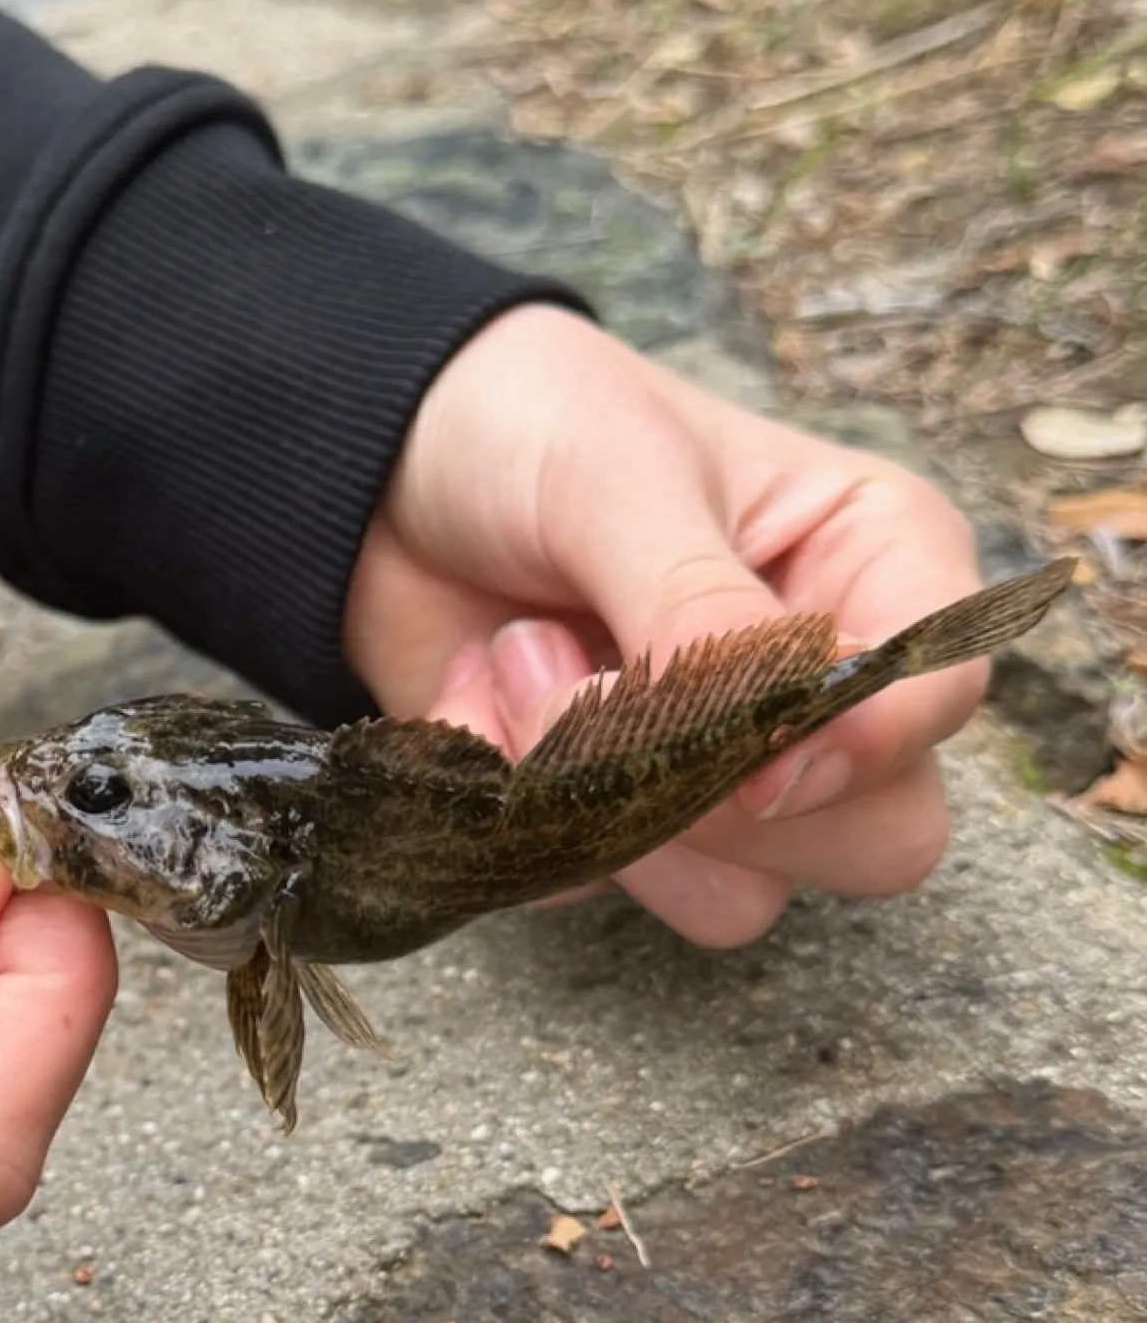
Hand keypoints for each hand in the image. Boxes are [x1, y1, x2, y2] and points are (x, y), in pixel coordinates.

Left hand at [345, 304, 983, 947]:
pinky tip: (479, 697)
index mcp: (871, 566)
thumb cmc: (534, 428)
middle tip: (605, 681)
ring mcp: (718, 771)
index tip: (750, 741)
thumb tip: (787, 749)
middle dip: (722, 794)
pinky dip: (521, 815)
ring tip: (522, 660)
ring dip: (603, 801)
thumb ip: (704, 612)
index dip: (860, 742)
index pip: (937, 697)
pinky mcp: (614, 818)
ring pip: (736, 894)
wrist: (384, 474)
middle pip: (871, 838)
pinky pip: (596, 883)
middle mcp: (816, 690)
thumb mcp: (622, 479)